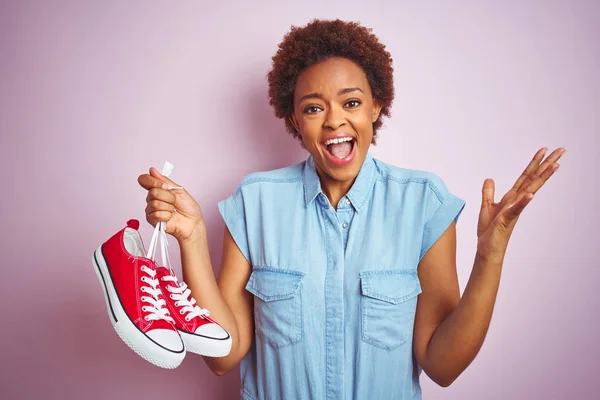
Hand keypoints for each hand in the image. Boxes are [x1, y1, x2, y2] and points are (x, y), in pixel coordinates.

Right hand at [137, 167, 203, 242]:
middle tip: (175, 202)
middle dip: (169, 197)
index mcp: (157, 189)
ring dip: (169, 207)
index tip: (165, 186)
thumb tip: (152, 170)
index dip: (153, 181)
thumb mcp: (179, 190)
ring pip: (155, 203)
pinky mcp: (152, 220)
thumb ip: (164, 180)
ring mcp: (151, 209)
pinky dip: (167, 215)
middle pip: (153, 192)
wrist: (193, 222)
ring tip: (173, 210)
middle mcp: (151, 198)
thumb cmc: (188, 207)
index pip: (144, 180)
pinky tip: (170, 217)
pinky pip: (157, 214)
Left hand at [476, 147, 565, 262]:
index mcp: (512, 197)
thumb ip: (489, 192)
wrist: (487, 249)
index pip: (526, 177)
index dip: (534, 163)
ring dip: (541, 178)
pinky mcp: (506, 220)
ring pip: (529, 191)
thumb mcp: (486, 207)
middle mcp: (517, 202)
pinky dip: (523, 202)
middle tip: (561, 151)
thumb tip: (490, 179)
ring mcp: (514, 210)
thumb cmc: (489, 230)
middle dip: (546, 165)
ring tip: (554, 165)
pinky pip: (515, 209)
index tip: (544, 149)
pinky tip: (530, 194)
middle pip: (533, 179)